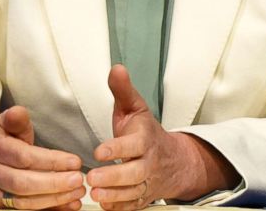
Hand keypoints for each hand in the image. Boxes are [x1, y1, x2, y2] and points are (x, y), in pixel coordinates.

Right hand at [0, 106, 85, 210]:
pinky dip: (47, 210)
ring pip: (23, 202)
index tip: (74, 162)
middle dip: (54, 184)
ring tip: (77, 194)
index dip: (51, 161)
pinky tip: (66, 206)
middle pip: (22, 183)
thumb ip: (15, 119)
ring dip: (53, 200)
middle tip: (78, 180)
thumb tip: (19, 112)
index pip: (23, 157)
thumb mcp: (3, 123)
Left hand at [87, 65, 237, 209]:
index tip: (99, 151)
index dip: (116, 149)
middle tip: (92, 179)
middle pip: (134, 173)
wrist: (173, 160)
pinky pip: (134, 206)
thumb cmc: (145, 131)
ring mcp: (147, 182)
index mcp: (144, 139)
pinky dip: (120, 208)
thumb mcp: (135, 107)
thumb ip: (123, 90)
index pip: (132, 145)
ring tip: (94, 195)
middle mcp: (148, 163)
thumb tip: (116, 68)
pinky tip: (105, 206)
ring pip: (133, 192)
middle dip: (113, 177)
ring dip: (114, 195)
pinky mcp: (143, 197)